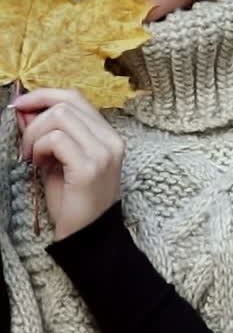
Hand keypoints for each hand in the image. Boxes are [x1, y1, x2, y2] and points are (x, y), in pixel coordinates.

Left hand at [13, 88, 124, 239]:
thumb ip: (45, 134)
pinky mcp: (89, 167)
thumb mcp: (57, 160)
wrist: (88, 237)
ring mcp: (103, 153)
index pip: (75, 97)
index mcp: (107, 136)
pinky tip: (38, 163)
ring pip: (60, 116)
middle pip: (66, 102)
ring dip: (36, 133)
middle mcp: (110, 140)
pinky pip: (56, 139)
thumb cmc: (74, 201)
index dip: (44, 96)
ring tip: (32, 155)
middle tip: (24, 140)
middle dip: (35, 115)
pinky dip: (39, 146)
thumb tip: (24, 109)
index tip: (21, 106)